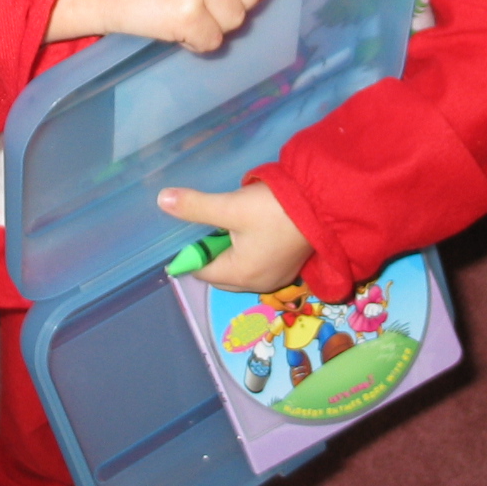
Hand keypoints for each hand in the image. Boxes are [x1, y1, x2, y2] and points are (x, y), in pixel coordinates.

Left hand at [157, 182, 311, 292]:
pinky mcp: (289, 267)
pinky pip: (259, 264)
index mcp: (239, 275)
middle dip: (213, 251)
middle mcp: (257, 284)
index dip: (193, 250)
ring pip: (240, 269)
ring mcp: (277, 278)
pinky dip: (251, 251)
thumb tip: (162, 200)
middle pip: (220, 273)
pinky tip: (255, 229)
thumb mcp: (231, 206)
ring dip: (233, 251)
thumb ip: (195, 207)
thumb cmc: (275, 209)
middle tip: (216, 223)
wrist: (324, 205)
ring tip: (235, 223)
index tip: (195, 227)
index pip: (201, 270)